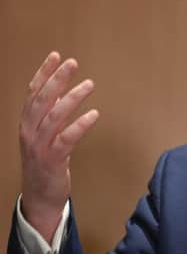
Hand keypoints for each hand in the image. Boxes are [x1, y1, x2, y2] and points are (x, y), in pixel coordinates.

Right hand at [19, 51, 98, 242]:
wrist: (40, 198)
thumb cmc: (45, 163)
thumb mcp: (45, 136)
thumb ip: (51, 116)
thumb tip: (63, 94)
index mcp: (27, 124)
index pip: (33, 93)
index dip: (44, 73)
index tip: (56, 56)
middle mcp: (29, 132)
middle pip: (41, 100)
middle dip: (56, 79)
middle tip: (72, 63)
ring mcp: (39, 147)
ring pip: (53, 117)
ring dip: (71, 99)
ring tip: (89, 84)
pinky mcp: (52, 161)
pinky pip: (65, 140)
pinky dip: (79, 126)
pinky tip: (94, 114)